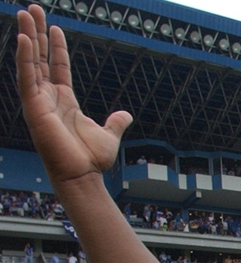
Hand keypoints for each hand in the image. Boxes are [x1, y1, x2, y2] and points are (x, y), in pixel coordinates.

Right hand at [16, 5, 131, 186]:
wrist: (83, 176)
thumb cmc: (92, 160)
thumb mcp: (108, 135)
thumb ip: (116, 122)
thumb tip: (125, 115)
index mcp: (64, 102)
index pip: (58, 67)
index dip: (56, 47)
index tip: (54, 27)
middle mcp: (48, 99)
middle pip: (40, 59)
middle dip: (36, 33)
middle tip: (31, 8)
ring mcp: (39, 102)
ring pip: (30, 62)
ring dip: (26, 36)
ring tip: (24, 12)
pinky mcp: (33, 108)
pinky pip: (26, 78)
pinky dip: (24, 58)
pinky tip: (23, 37)